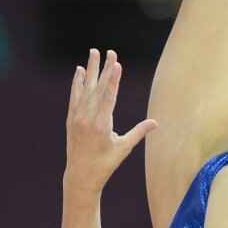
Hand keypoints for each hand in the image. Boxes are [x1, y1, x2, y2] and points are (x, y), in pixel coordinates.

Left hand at [65, 49, 155, 195]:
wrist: (81, 175)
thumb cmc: (105, 164)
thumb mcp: (124, 148)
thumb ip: (139, 132)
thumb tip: (156, 123)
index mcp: (102, 125)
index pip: (109, 96)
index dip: (114, 79)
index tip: (117, 63)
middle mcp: (87, 118)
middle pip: (98, 88)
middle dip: (105, 68)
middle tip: (110, 51)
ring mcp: (77, 117)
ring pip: (85, 88)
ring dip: (91, 69)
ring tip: (94, 52)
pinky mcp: (71, 118)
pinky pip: (75, 96)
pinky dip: (77, 82)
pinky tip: (80, 70)